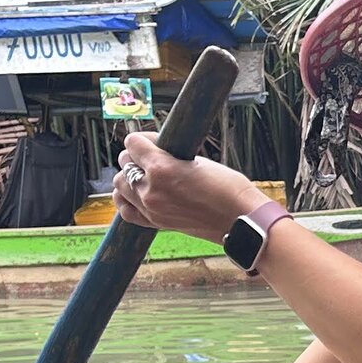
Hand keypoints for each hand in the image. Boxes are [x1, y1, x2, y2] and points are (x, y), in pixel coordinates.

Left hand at [114, 129, 259, 240]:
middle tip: (154, 158)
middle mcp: (151, 189)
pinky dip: (127, 200)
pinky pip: (126, 211)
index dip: (144, 139)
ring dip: (130, 178)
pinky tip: (139, 195)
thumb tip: (156, 153)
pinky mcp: (156, 223)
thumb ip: (171, 158)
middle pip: (124, 163)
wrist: (241, 220)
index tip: (157, 142)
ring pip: (120, 185)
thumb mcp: (199, 162)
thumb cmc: (229, 189)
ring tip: (146, 177)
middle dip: (136, 157)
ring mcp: (151, 208)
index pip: (132, 143)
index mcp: (161, 168)